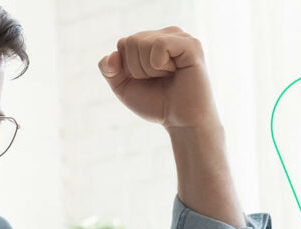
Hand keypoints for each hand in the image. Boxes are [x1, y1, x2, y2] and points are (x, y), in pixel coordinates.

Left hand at [97, 26, 219, 128]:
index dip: (126, 67)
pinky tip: (175, 71)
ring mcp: (180, 37)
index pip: (123, 43)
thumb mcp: (123, 86)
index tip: (145, 80)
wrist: (181, 121)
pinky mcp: (191, 45)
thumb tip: (113, 54)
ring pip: (142, 42)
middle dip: (136, 68)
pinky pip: (159, 44)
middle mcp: (167, 34)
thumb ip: (108, 69)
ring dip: (148, 68)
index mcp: (152, 40)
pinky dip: (159, 64)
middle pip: (130, 41)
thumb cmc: (156, 103)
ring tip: (168, 76)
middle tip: (158, 79)